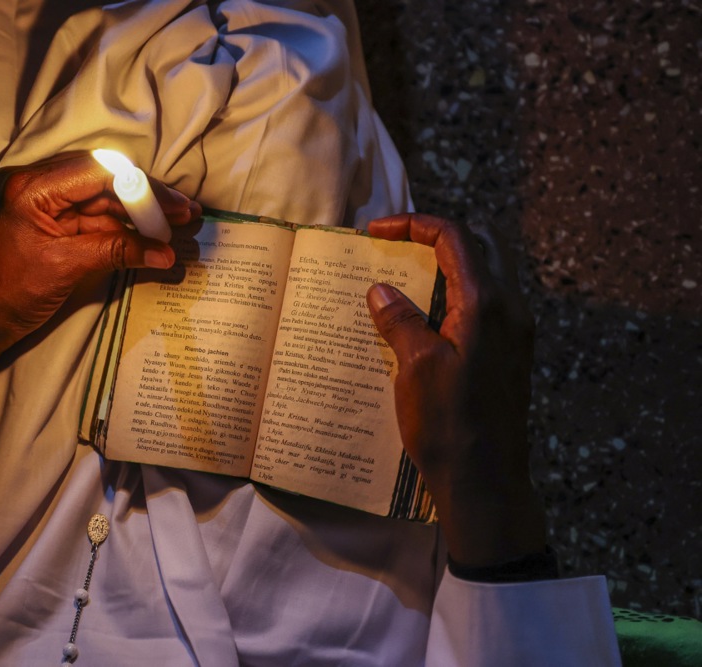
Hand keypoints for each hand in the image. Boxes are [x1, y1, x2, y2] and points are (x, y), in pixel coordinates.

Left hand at [0, 153, 199, 347]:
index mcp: (31, 187)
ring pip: (104, 200)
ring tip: (177, 226)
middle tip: (184, 212)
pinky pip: (96, 219)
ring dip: (140, 214)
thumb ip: (116, 251)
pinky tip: (152, 239)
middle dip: (146, 197)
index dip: (140, 186)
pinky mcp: (55, 224)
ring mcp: (47, 204)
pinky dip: (125, 230)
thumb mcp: (65, 268)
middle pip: (104, 180)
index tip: (171, 205)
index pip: (97, 170)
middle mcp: (38, 186)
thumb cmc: (8, 293)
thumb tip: (163, 253)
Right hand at [366, 213, 545, 566]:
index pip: (455, 237)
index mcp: (485, 304)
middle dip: (435, 237)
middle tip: (395, 247)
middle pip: (478, 246)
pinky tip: (422, 319)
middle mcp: (509, 309)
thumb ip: (400, 320)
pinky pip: (483, 305)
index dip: (413, 225)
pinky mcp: (509, 354)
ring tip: (403, 279)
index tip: (375, 232)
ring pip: (483, 275)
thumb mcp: (415, 367)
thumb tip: (380, 289)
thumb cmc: (449, 424)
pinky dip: (453, 295)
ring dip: (445, 266)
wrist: (486, 480)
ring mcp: (514, 332)